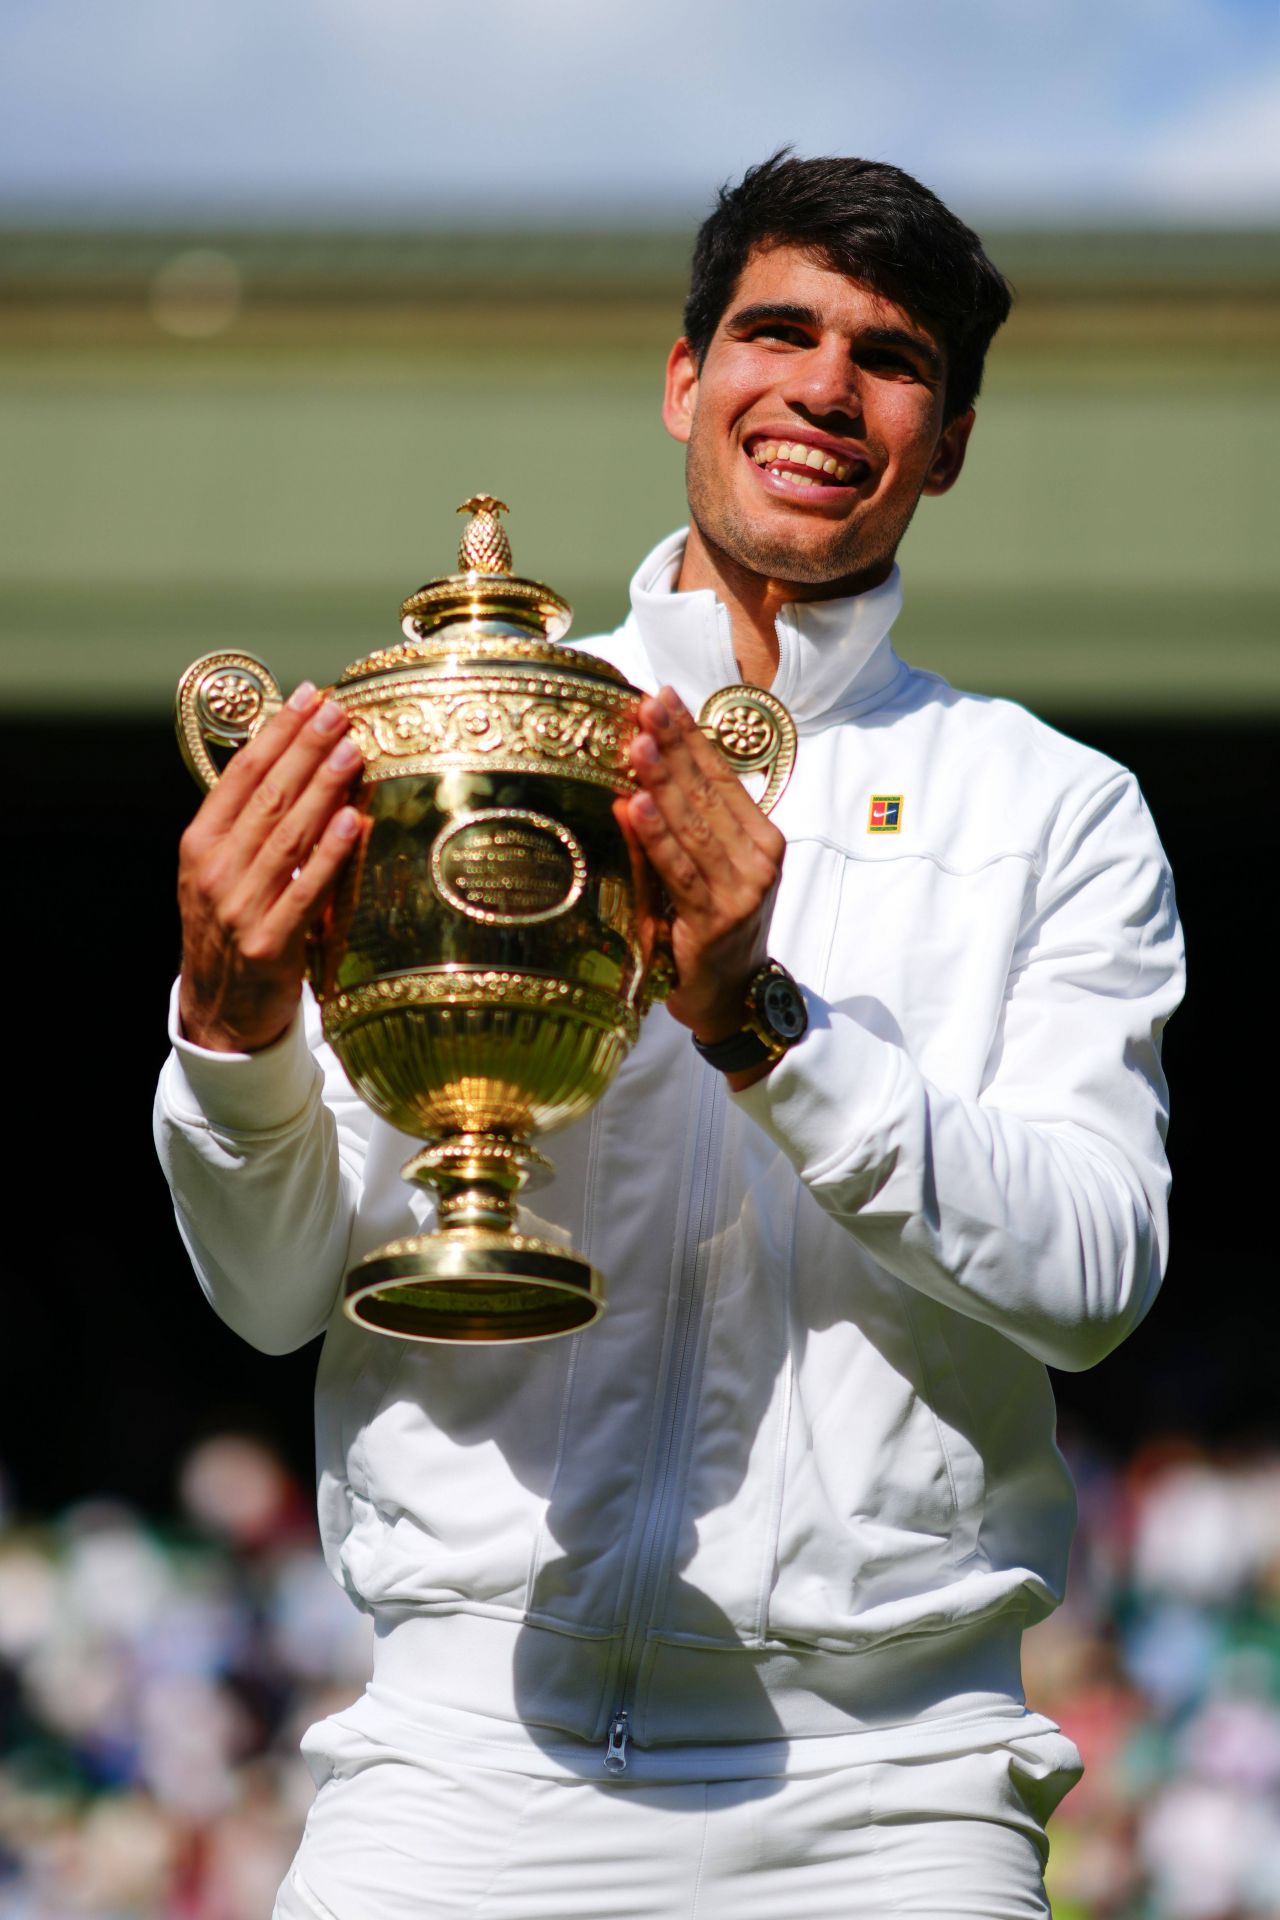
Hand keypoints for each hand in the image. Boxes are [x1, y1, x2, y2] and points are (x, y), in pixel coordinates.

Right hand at [177, 683, 364, 1052]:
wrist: (221, 1013)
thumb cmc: (231, 930)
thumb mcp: (222, 872)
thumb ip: (249, 823)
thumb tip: (297, 759)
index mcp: (199, 844)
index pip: (239, 775)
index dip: (275, 732)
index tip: (308, 695)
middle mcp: (214, 871)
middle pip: (265, 797)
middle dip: (304, 749)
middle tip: (338, 710)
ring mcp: (239, 909)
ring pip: (286, 836)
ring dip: (321, 789)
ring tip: (351, 750)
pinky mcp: (270, 945)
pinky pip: (304, 892)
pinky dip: (328, 856)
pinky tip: (351, 821)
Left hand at [616, 685, 783, 1058]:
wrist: (732, 997)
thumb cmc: (711, 929)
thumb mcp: (702, 871)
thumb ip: (677, 831)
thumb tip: (632, 782)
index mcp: (760, 838)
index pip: (722, 775)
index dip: (692, 735)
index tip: (662, 696)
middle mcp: (758, 859)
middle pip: (708, 791)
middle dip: (675, 745)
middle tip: (645, 705)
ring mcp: (741, 890)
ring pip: (695, 825)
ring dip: (663, 780)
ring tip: (638, 742)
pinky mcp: (716, 921)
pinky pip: (680, 870)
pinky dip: (656, 837)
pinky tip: (635, 806)